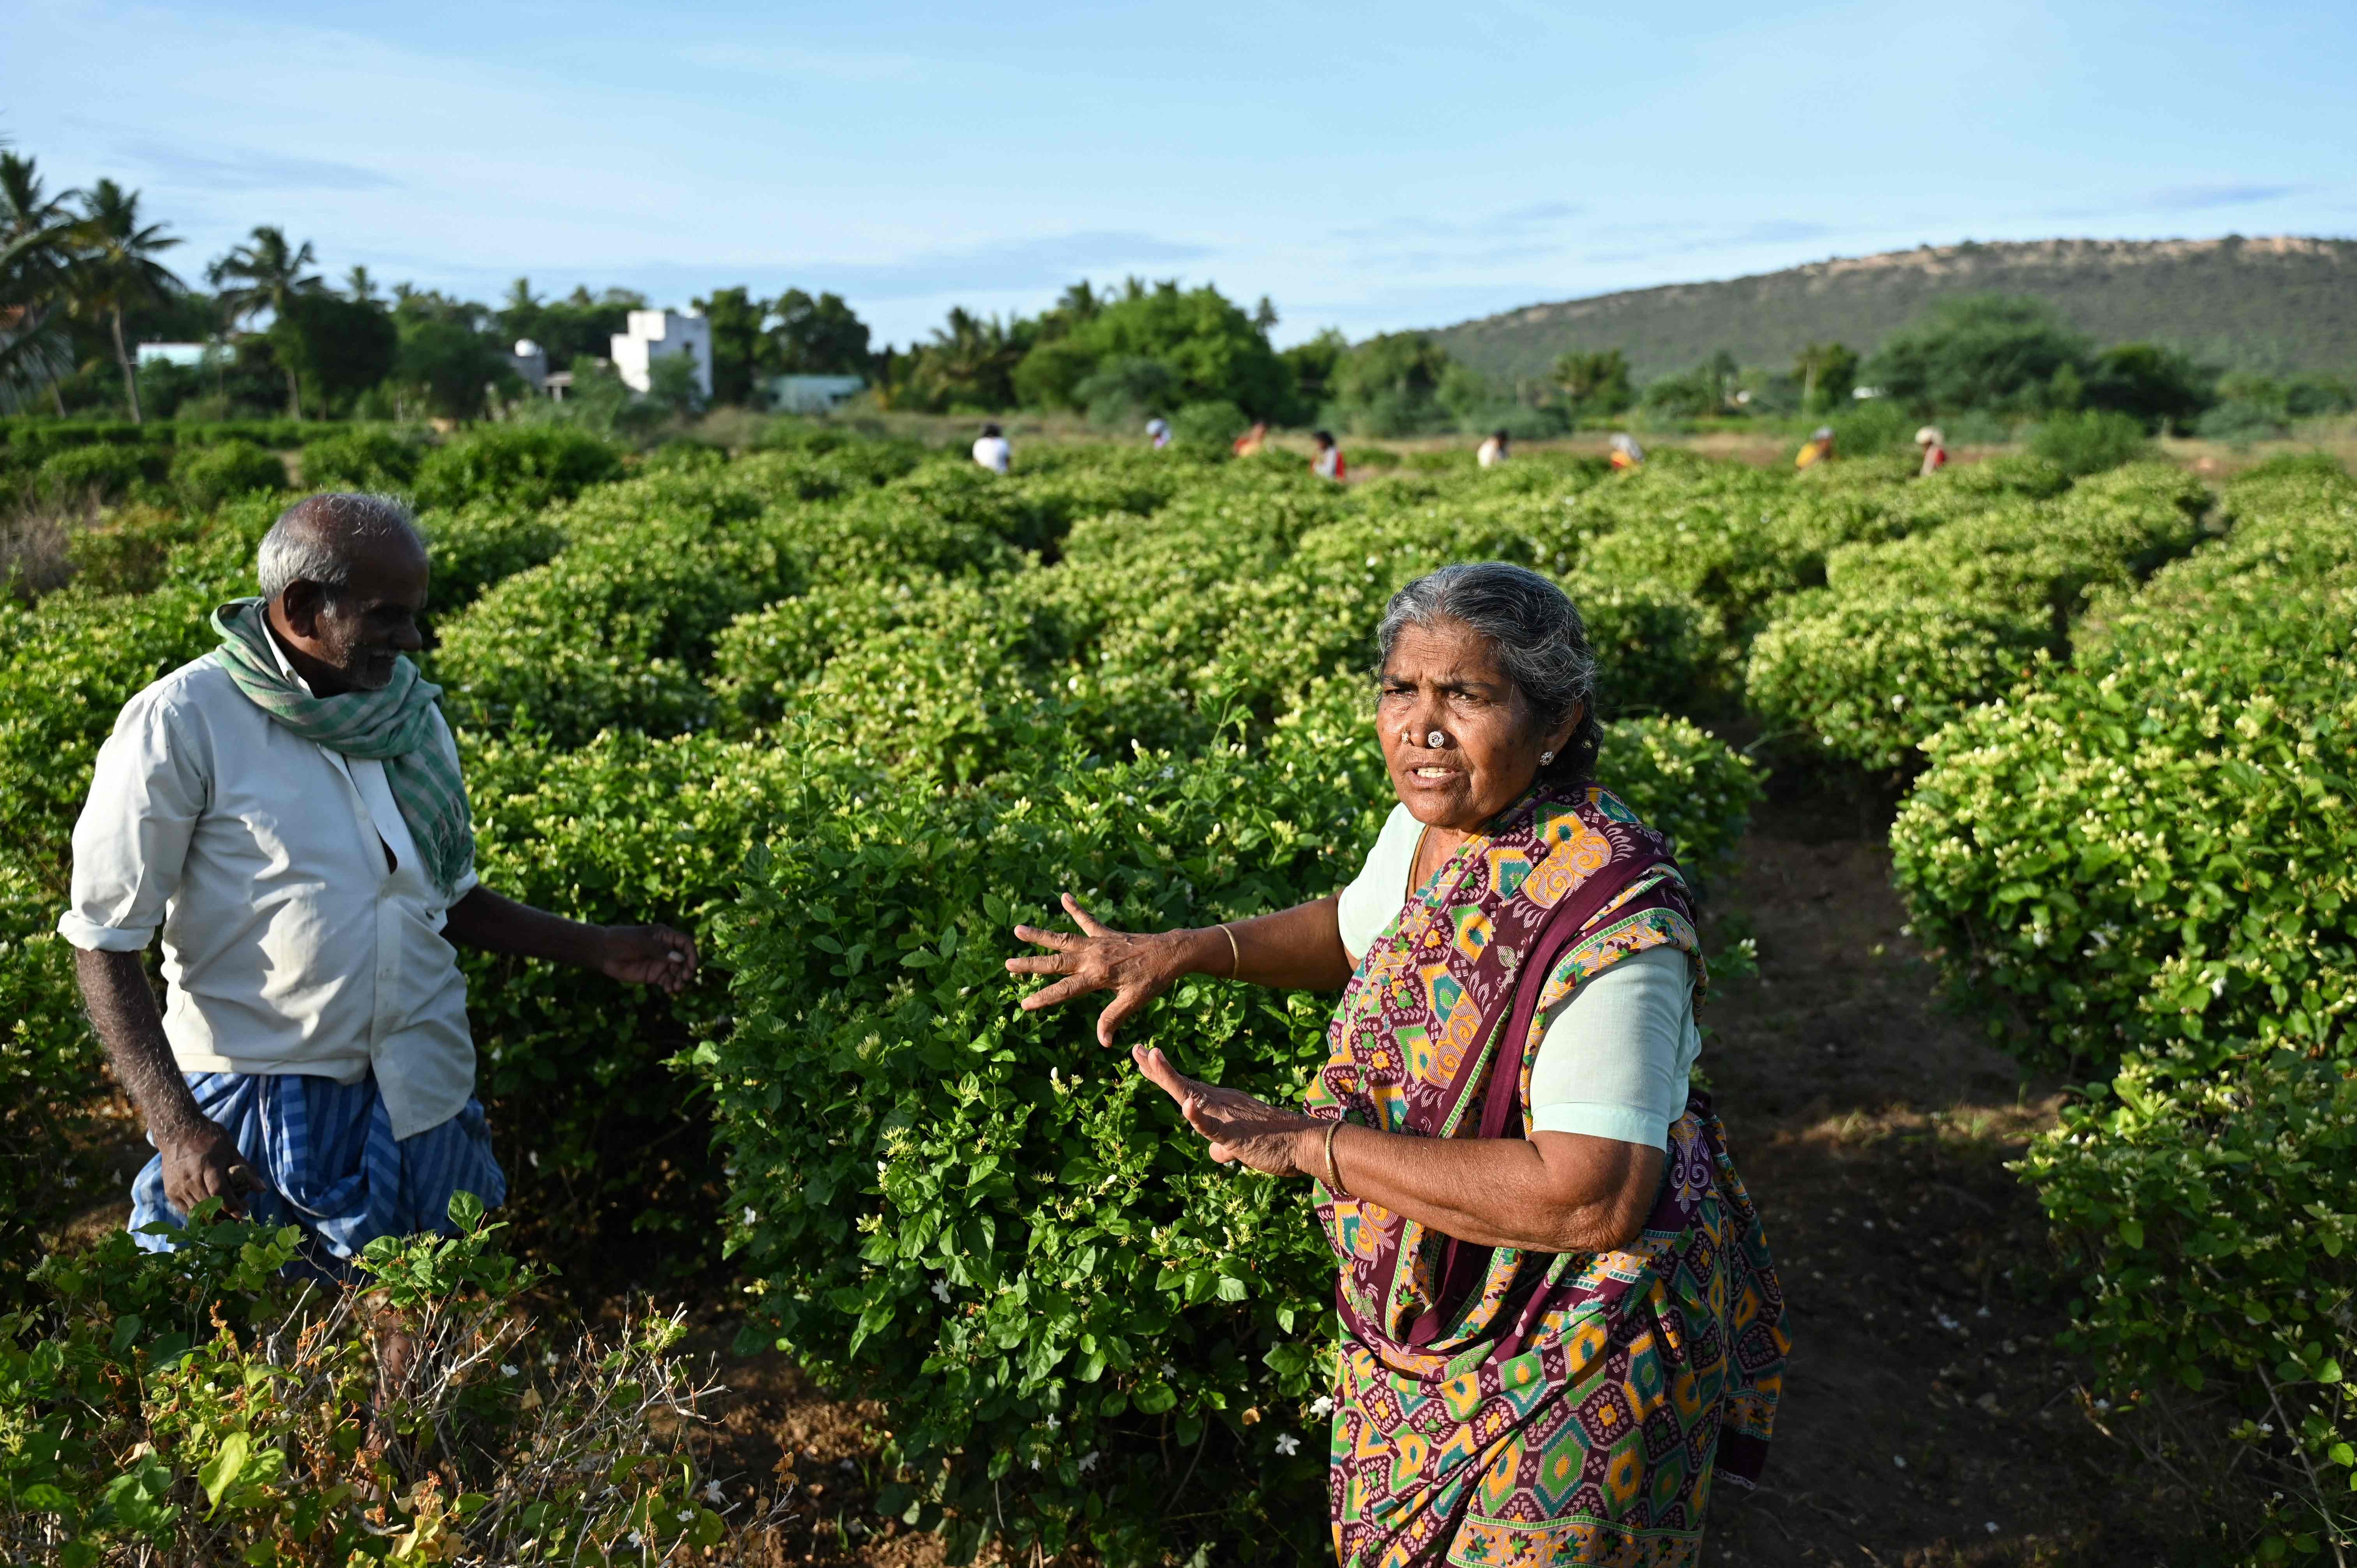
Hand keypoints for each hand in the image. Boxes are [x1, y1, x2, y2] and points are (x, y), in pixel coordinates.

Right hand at [158, 1118, 266, 1219]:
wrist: (178, 1133)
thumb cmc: (209, 1139)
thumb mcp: (231, 1150)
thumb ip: (245, 1170)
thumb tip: (262, 1189)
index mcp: (207, 1166)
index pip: (219, 1192)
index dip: (231, 1205)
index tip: (242, 1214)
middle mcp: (190, 1178)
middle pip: (208, 1205)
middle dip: (226, 1214)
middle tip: (239, 1215)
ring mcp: (178, 1186)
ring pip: (197, 1211)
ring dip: (214, 1217)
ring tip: (228, 1213)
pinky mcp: (170, 1192)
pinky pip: (186, 1210)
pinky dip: (200, 1214)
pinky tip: (212, 1211)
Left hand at [598, 924, 697, 994]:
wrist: (602, 952)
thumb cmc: (621, 941)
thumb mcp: (640, 943)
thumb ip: (660, 950)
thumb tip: (680, 959)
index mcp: (665, 936)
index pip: (686, 943)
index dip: (692, 954)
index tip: (692, 967)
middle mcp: (665, 949)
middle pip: (685, 959)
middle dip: (687, 969)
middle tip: (684, 979)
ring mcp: (660, 962)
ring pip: (677, 972)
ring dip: (680, 980)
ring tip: (676, 988)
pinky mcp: (653, 975)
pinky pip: (667, 981)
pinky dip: (670, 985)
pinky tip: (668, 990)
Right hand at [1007, 894, 1193, 1046]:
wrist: (1172, 952)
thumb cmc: (1154, 979)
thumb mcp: (1135, 1001)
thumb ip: (1113, 1018)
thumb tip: (1103, 1042)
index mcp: (1098, 975)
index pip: (1064, 990)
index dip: (1044, 998)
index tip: (1024, 1004)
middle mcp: (1093, 957)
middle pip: (1055, 962)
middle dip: (1030, 964)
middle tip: (1007, 964)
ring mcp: (1098, 943)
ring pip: (1063, 938)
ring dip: (1040, 935)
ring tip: (1017, 929)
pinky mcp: (1106, 933)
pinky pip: (1087, 919)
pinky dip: (1076, 908)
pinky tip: (1064, 896)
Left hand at [1131, 1043, 1317, 1176]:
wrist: (1306, 1144)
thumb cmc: (1276, 1143)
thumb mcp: (1242, 1144)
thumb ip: (1225, 1147)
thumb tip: (1215, 1154)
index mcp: (1221, 1103)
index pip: (1186, 1086)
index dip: (1162, 1072)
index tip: (1144, 1055)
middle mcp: (1220, 1103)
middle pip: (1182, 1084)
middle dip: (1156, 1068)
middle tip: (1135, 1049)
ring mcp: (1227, 1116)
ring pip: (1192, 1096)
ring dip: (1170, 1079)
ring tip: (1150, 1058)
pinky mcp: (1235, 1134)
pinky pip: (1213, 1126)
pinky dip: (1198, 1117)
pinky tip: (1185, 1107)